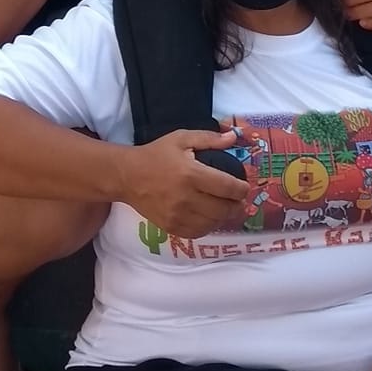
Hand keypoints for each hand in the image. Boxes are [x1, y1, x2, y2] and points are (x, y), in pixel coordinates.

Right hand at [116, 128, 249, 238]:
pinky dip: (208, 227)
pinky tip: (209, 218)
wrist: (127, 176)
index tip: (243, 187)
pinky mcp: (171, 226)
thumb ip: (209, 139)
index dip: (241, 189)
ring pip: (213, 223)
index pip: (227, 187)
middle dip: (236, 205)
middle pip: (223, 209)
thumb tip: (233, 138)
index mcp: (192, 174)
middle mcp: (186, 198)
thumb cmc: (156, 155)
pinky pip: (198, 232)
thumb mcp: (181, 138)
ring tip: (225, 208)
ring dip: (223, 217)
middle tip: (237, 200)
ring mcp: (178, 215)